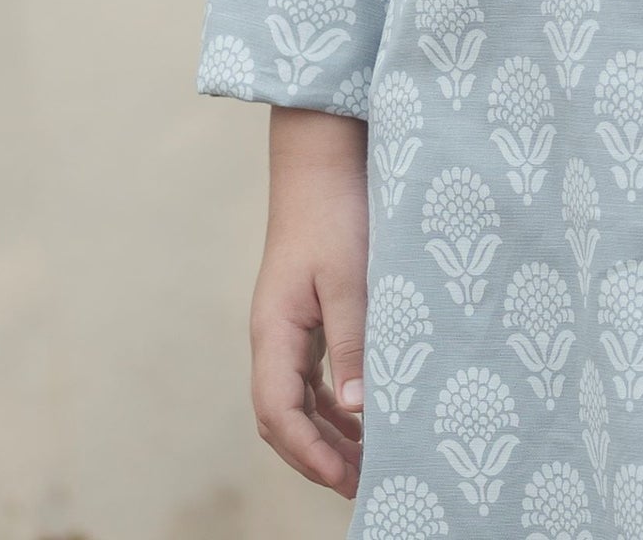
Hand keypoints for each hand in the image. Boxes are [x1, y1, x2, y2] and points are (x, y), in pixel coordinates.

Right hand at [250, 106, 369, 498]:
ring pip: (298, 399)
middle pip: (283, 416)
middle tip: (364, 484)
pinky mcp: (306, 313)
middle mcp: (273, 335)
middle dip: (318, 456)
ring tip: (369, 461)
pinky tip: (365, 414)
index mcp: (274, 331)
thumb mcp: (349, 278)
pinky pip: (313, 375)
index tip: (347, 480)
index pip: (279, 413)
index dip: (310, 454)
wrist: (322, 158)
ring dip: (328, 433)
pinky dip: (334, 402)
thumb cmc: (336, 212)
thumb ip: (353, 342)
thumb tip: (356, 412)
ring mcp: (287, 326)